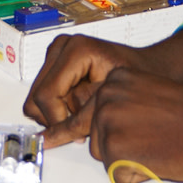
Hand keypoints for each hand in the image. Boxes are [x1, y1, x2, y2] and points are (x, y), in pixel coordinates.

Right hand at [23, 34, 156, 147]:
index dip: (57, 120)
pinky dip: (57, 108)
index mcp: (76, 49)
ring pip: (36, 98)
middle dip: (56, 118)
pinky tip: (79, 108)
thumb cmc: (136, 78)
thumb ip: (84, 112)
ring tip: (83, 116)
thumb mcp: (112, 97)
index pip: (46, 94)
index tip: (76, 135)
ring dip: (57, 113)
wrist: (145, 65)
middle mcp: (61, 46)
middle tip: (82, 128)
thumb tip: (59, 131)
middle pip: (36, 97)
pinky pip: (42, 95)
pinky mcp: (54, 62)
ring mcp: (55, 53)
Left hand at [88, 68, 182, 182]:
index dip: (119, 128)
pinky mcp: (114, 149)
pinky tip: (158, 159)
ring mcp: (109, 121)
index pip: (96, 112)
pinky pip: (116, 174)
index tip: (133, 129)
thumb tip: (106, 121)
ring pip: (104, 155)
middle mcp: (107, 95)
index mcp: (116, 78)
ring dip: (127, 159)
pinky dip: (136, 175)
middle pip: (96, 134)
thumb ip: (125, 102)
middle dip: (121, 144)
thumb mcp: (151, 92)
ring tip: (156, 147)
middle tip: (152, 140)